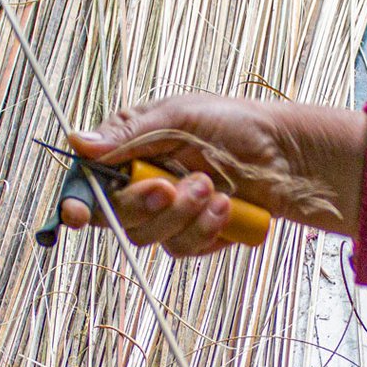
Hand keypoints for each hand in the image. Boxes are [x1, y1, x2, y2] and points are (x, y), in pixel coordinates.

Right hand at [65, 94, 366, 255]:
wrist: (288, 156)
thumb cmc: (236, 125)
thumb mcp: (180, 117)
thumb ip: (130, 135)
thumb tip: (78, 142)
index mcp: (131, 150)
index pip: (89, 182)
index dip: (78, 202)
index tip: (78, 215)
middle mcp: (143, 185)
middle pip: (116, 217)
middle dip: (146, 205)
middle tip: (175, 186)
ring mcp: (168, 214)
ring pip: (148, 237)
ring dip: (183, 216)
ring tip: (215, 190)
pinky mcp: (194, 235)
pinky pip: (182, 249)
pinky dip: (205, 231)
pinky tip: (228, 209)